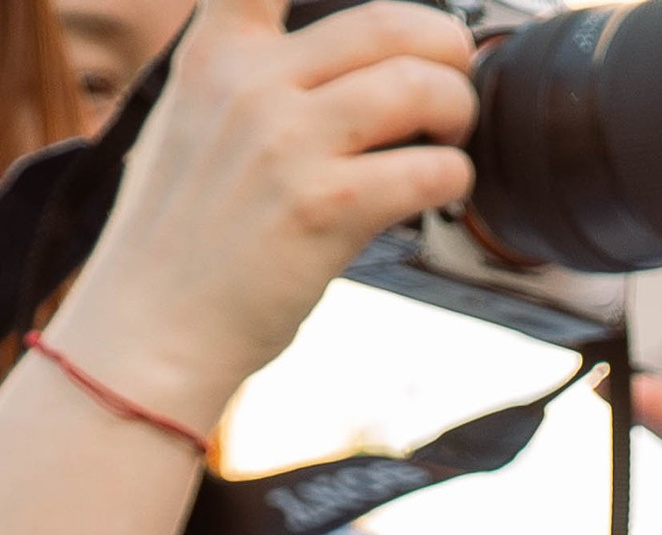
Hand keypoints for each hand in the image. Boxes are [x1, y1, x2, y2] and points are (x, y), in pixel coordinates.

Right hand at [57, 0, 474, 437]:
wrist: (154, 326)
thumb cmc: (182, 236)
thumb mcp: (188, 121)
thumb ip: (242, 76)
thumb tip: (323, 62)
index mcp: (215, 51)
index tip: (393, 19)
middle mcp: (252, 84)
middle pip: (386, 23)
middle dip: (442, 47)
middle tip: (451, 83)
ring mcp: (288, 144)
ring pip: (419, 88)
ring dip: (457, 111)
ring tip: (449, 139)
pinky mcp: (327, 208)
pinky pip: (428, 169)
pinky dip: (453, 177)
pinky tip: (441, 191)